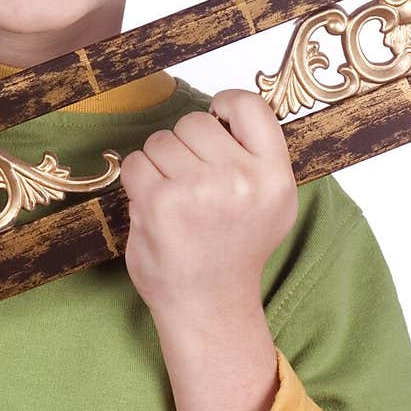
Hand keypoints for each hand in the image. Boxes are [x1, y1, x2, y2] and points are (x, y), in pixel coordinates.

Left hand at [119, 89, 297, 317]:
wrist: (208, 304)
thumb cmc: (234, 247)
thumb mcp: (271, 202)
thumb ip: (256, 156)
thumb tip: (224, 109)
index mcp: (274, 177)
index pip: (250, 106)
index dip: (225, 105)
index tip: (217, 122)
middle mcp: (241, 181)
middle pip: (195, 122)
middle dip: (186, 145)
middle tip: (194, 184)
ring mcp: (198, 190)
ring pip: (161, 139)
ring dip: (160, 163)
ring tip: (177, 198)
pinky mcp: (160, 202)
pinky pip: (135, 161)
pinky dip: (138, 179)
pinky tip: (156, 205)